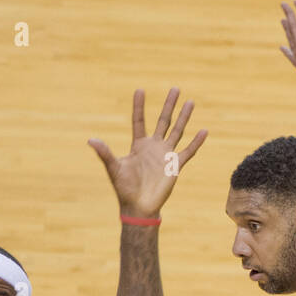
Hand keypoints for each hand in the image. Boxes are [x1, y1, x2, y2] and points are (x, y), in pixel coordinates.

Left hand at [89, 88, 206, 217]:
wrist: (139, 207)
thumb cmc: (125, 189)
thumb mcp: (114, 168)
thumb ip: (105, 153)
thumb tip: (91, 140)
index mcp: (138, 145)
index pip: (139, 121)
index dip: (139, 106)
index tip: (140, 90)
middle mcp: (153, 147)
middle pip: (163, 121)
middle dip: (169, 105)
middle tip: (175, 88)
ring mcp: (165, 155)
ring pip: (177, 131)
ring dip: (184, 117)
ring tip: (190, 102)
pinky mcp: (175, 166)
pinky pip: (188, 151)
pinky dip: (196, 142)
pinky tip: (204, 131)